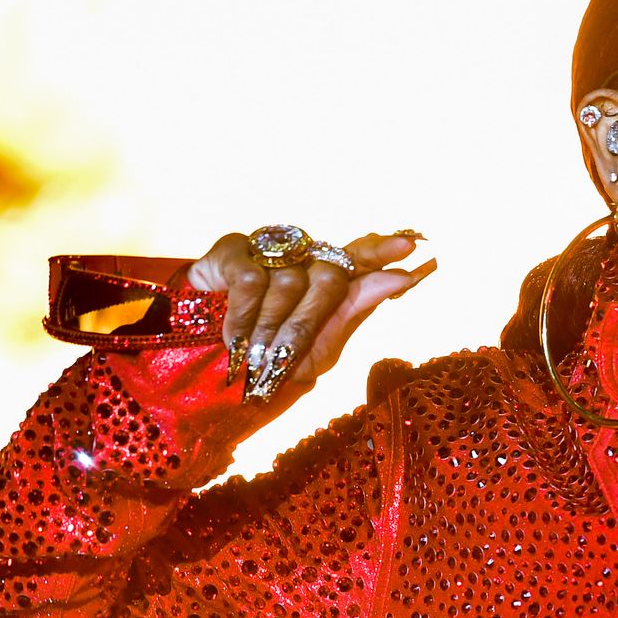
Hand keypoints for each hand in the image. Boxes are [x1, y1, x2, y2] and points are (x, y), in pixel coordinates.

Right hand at [184, 231, 435, 403]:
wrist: (209, 370)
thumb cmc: (272, 361)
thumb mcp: (317, 351)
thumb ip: (354, 313)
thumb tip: (401, 278)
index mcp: (329, 281)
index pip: (361, 258)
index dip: (382, 251)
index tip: (409, 247)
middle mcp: (303, 259)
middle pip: (330, 277)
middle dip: (310, 322)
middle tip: (286, 356)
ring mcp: (271, 252)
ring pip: (290, 283)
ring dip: (270, 329)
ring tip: (254, 357)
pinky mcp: (236, 249)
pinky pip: (252, 281)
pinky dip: (244, 318)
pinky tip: (234, 339)